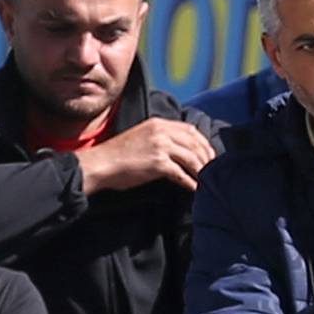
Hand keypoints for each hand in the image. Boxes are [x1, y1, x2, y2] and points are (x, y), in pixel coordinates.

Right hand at [76, 117, 215, 195]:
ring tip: (206, 182)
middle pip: (195, 144)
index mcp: (158, 123)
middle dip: (207, 159)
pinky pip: (182, 174)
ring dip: (202, 172)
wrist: (100, 163)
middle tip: (213, 172)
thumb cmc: (119, 155)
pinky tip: (195, 190)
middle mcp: (160, 131)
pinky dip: (191, 183)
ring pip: (192, 158)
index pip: (190, 130)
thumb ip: (161, 139)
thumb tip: (182, 151)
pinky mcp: (157, 163)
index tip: (210, 156)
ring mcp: (159, 146)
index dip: (204, 144)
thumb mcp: (142, 137)